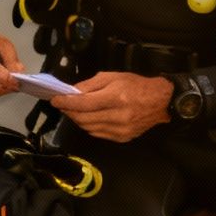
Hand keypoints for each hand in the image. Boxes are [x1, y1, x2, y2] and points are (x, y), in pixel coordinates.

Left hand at [53, 71, 173, 142]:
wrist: (161, 102)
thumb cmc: (137, 86)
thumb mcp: (114, 77)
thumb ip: (91, 85)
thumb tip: (73, 92)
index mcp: (115, 98)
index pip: (83, 104)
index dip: (66, 102)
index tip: (55, 100)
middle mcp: (117, 116)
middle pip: (83, 118)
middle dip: (69, 111)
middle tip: (62, 105)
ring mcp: (120, 130)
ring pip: (88, 127)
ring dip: (77, 119)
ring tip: (73, 111)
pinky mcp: (122, 138)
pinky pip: (98, 133)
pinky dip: (89, 126)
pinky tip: (88, 118)